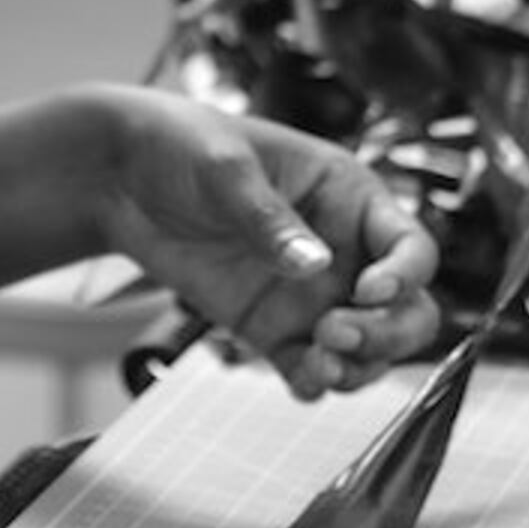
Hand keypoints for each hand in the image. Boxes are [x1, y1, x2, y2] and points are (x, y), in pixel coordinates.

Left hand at [86, 86, 438, 399]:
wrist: (117, 178)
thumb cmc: (179, 144)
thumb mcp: (223, 168)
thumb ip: (268, 218)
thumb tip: (315, 265)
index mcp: (348, 195)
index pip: (410, 244)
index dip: (406, 274)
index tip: (368, 291)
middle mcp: (342, 250)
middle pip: (407, 310)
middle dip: (387, 333)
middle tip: (335, 334)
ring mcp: (310, 295)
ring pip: (369, 349)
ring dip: (358, 367)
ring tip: (317, 364)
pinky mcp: (273, 328)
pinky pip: (313, 369)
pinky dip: (317, 383)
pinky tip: (303, 381)